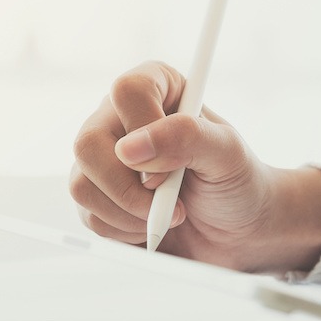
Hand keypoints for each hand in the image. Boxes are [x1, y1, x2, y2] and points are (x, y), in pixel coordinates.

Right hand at [69, 61, 320, 272]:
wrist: (237, 229)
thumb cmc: (237, 182)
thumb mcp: (228, 153)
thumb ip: (188, 137)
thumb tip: (132, 146)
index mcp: (158, 89)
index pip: (128, 91)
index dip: (144, 132)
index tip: (168, 169)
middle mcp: (122, 119)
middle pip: (88, 142)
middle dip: (129, 188)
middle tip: (170, 205)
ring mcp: (104, 157)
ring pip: (82, 184)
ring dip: (130, 214)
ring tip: (170, 215)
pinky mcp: (97, 195)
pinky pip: (89, 216)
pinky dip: (125, 231)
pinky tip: (152, 224)